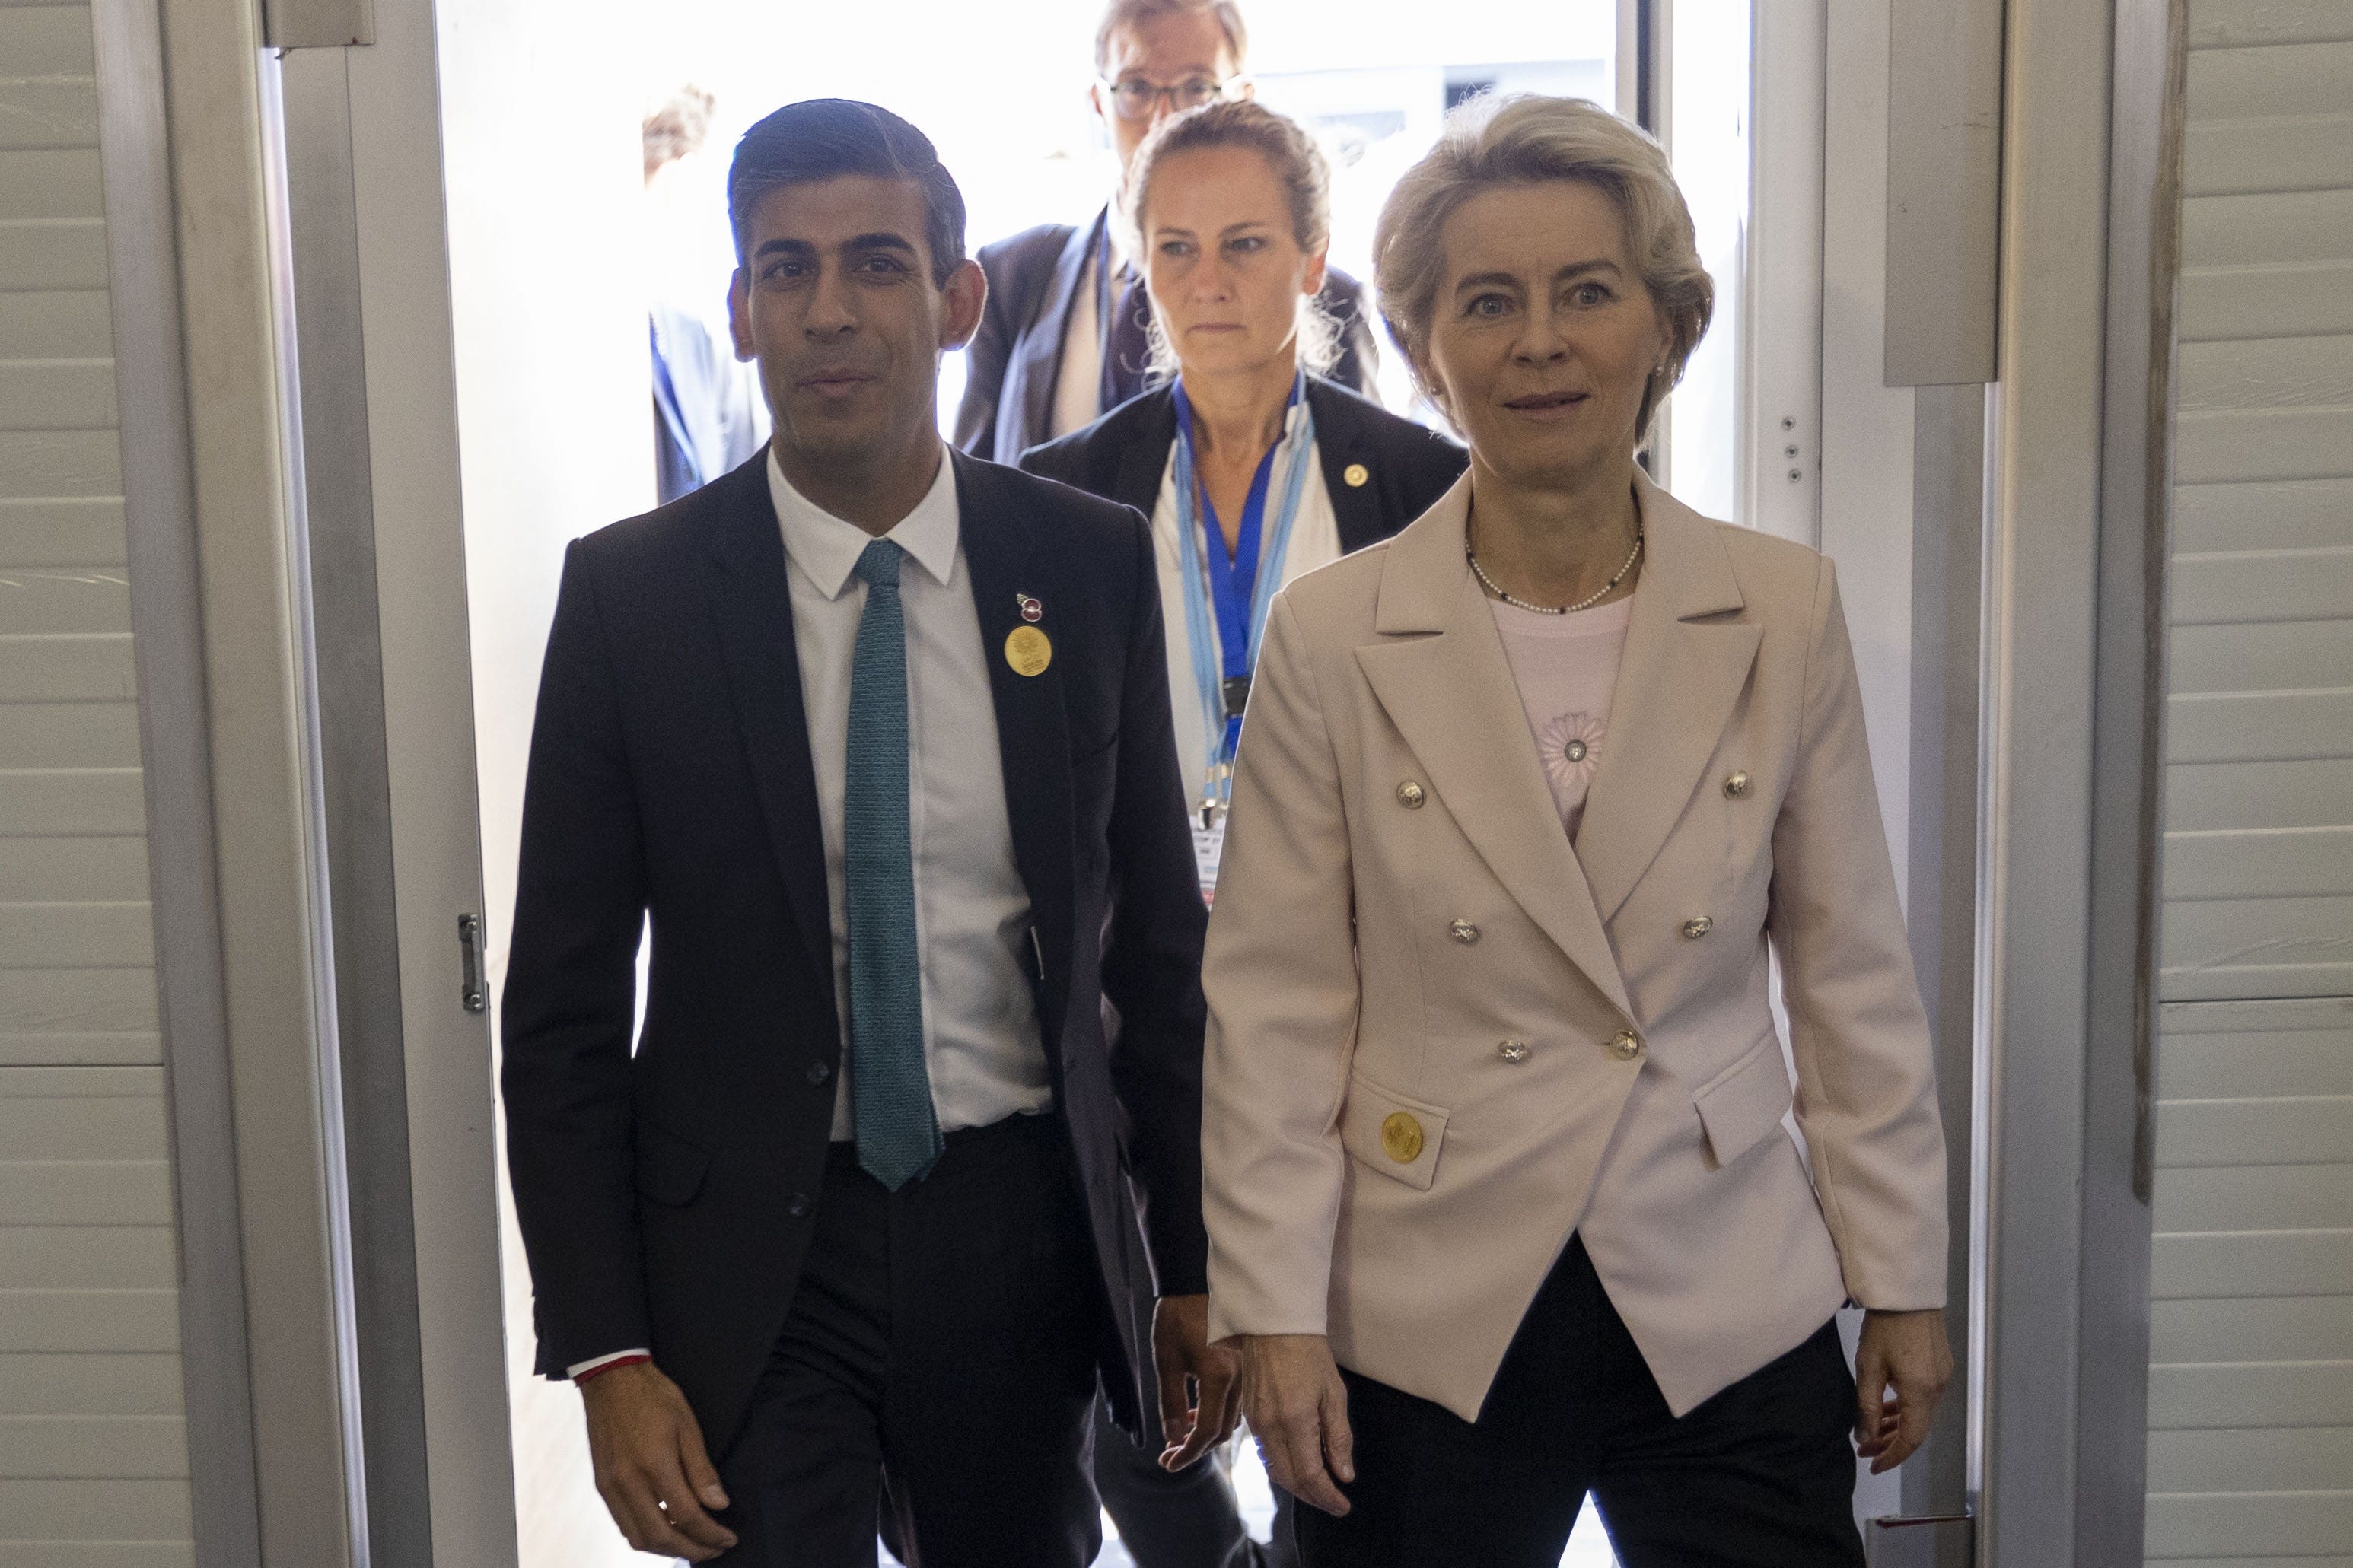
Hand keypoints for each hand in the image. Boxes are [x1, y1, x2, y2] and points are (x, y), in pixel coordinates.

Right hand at [580, 1361, 737, 1559]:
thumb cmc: (654, 1397)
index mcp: (654, 1465)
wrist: (611, 1379)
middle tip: (714, 1549)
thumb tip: (719, 1505)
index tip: (729, 1539)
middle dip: (691, 1550)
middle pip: (660, 1537)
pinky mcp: (602, 1486)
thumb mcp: (688, 1426)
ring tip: (692, 1542)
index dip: (711, 1534)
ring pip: (637, 1538)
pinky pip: (623, 1524)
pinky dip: (646, 1535)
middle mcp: (628, 1483)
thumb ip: (701, 1470)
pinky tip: (665, 1527)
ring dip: (667, 1548)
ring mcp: (610, 1487)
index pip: (687, 1516)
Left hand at [1154, 1294, 1241, 1469]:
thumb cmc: (1178, 1315)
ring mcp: (1249, 1372)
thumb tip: (1174, 1439)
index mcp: (1218, 1376)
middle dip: (1196, 1447)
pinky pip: (1237, 1402)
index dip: (1187, 1453)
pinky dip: (1218, 1414)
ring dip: (1207, 1431)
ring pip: (1233, 1418)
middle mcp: (1241, 1378)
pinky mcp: (1249, 1367)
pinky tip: (1199, 1410)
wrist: (1197, 1280)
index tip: (1168, 1463)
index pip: (1206, 1432)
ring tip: (1181, 1433)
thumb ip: (1171, 1403)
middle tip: (1171, 1454)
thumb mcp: (1167, 1361)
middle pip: (1223, 1431)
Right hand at [1236, 1333, 1353, 1515]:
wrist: (1273, 1325)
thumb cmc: (1308, 1353)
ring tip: (1320, 1489)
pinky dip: (1283, 1468)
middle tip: (1334, 1503)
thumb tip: (1344, 1474)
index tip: (1343, 1506)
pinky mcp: (1248, 1416)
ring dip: (1297, 1486)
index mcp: (1294, 1421)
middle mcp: (1269, 1427)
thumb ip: (1338, 1437)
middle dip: (1313, 1497)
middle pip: (1289, 1480)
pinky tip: (1299, 1465)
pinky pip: (1265, 1454)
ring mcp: (1255, 1422)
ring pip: (1275, 1470)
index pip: (1310, 1476)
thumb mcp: (1334, 1393)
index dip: (1327, 1497)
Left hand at [1854, 1308, 1952, 1473]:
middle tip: (1865, 1449)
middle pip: (1917, 1428)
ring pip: (1920, 1413)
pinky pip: (1923, 1397)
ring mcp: (1942, 1376)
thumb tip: (1866, 1437)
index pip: (1911, 1439)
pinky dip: (1906, 1407)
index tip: (1874, 1465)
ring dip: (1897, 1425)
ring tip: (1871, 1431)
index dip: (1893, 1456)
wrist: (1908, 1292)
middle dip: (1890, 1442)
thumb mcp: (1869, 1368)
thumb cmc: (1885, 1326)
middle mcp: (1938, 1388)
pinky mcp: (1940, 1365)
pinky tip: (1888, 1408)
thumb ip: (1868, 1407)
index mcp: (1922, 1392)